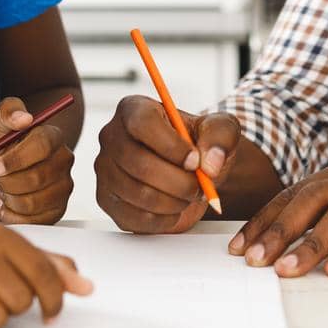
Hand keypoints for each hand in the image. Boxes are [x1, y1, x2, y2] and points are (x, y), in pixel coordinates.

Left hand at [0, 96, 75, 223]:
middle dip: (6, 181)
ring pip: (32, 202)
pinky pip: (31, 220)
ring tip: (3, 188)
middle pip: (37, 177)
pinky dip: (12, 214)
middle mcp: (64, 161)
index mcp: (52, 136)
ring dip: (7, 198)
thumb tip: (25, 117)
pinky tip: (9, 203)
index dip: (17, 158)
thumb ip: (7, 113)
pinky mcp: (57, 210)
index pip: (42, 146)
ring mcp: (63, 187)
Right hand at [94, 94, 241, 233]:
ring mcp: (105, 170)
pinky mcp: (107, 200)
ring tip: (189, 195)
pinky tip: (175, 208)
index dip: (171, 146)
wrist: (192, 171)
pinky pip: (134, 217)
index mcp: (134, 109)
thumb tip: (209, 163)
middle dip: (179, 182)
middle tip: (200, 186)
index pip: (143, 124)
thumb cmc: (200, 144)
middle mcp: (112, 136)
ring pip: (138, 193)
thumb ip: (221, 137)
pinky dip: (163, 219)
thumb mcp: (221, 130)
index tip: (195, 161)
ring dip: (174, 201)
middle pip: (139, 164)